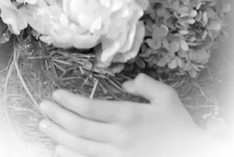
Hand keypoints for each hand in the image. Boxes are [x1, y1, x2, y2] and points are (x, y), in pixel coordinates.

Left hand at [38, 73, 207, 156]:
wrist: (191, 154)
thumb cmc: (178, 126)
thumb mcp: (167, 97)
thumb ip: (145, 84)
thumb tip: (125, 83)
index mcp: (129, 115)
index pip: (90, 109)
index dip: (69, 101)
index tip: (56, 94)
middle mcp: (119, 137)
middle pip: (80, 128)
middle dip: (57, 116)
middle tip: (42, 107)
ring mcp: (117, 155)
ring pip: (80, 147)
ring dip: (58, 135)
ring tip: (44, 125)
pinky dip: (71, 155)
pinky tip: (60, 148)